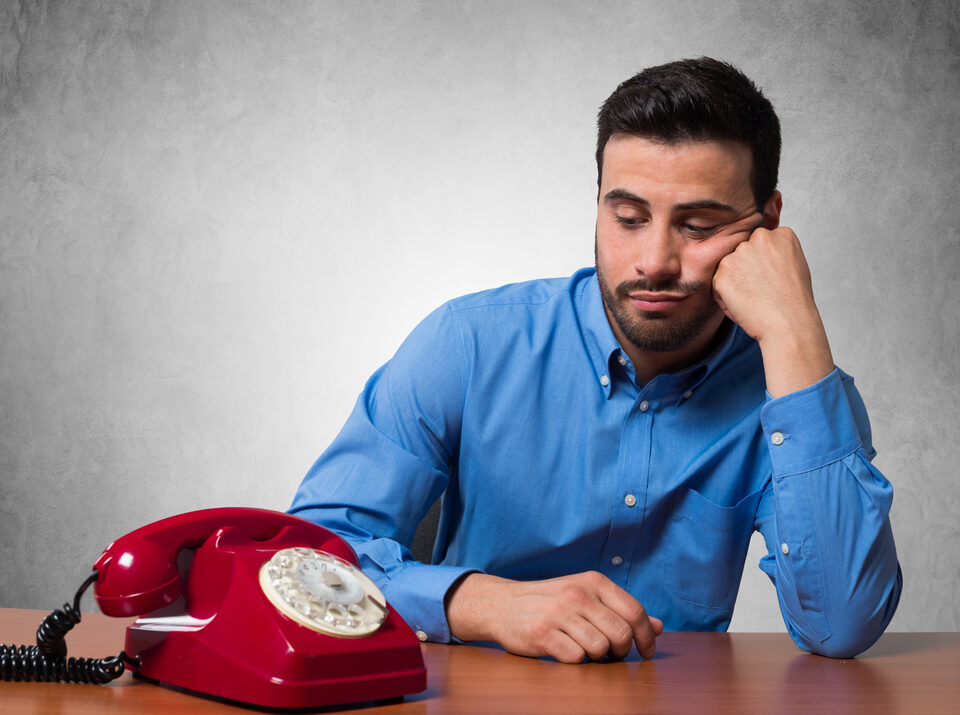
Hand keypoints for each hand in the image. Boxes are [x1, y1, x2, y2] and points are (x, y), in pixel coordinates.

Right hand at [445, 571, 663, 662]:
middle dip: (620, 651)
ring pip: (600, 649)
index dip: (646, 637)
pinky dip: (576, 661)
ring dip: (596, 657)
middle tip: (610, 654)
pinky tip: (566, 651)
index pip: (634, 611)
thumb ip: (621, 610)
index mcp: (593, 581)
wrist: (503, 604)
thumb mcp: (586, 597)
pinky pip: (576, 658)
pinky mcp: (542, 634)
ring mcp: (559, 613)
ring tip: (585, 650)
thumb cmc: (550, 602)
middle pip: (621, 634)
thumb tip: (659, 627)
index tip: (645, 652)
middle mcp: (578, 594)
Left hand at [712, 226, 833, 396]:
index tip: (772, 278)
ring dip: (734, 282)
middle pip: (742, 252)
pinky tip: (745, 305)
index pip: (760, 243)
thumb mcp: (794, 264)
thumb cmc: (793, 301)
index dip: (763, 263)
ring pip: (728, 267)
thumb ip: (776, 251)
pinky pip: (718, 284)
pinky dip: (726, 298)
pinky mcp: (723, 273)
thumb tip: (759, 252)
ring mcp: (739, 254)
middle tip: (762, 290)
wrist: (789, 323)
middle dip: (745, 269)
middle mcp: (759, 239)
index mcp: (781, 235)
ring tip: (755, 298)